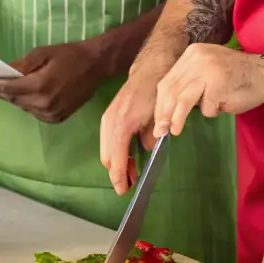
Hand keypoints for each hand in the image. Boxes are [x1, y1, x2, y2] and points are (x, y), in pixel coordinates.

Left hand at [0, 41, 101, 124]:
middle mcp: (44, 103)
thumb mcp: (43, 53)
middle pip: (14, 100)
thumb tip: (7, 71)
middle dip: (2, 92)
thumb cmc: (69, 55)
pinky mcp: (58, 118)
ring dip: (16, 98)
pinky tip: (30, 95)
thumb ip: (23, 64)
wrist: (95, 65)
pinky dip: (30, 104)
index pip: (9, 89)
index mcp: (39, 85)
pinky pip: (36, 112)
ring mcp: (52, 113)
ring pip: (25, 107)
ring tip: (11, 87)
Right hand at [100, 70, 161, 195]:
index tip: (123, 190)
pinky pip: (107, 142)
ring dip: (116, 163)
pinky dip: (115, 153)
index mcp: (121, 124)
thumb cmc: (155, 95)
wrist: (149, 72)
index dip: (119, 176)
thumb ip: (150, 137)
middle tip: (132, 183)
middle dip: (117, 172)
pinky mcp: (108, 117)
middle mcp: (109, 122)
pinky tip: (126, 157)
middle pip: (107, 157)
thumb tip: (145, 150)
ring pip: (106, 150)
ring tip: (131, 173)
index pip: (116, 157)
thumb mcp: (157, 118)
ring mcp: (107, 119)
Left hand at [153, 44, 263, 137]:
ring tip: (174, 131)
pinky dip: (211, 112)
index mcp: (191, 54)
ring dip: (178, 118)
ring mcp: (207, 68)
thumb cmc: (235, 78)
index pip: (167, 81)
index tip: (157, 121)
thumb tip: (166, 110)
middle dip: (163, 113)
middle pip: (171, 90)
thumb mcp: (206, 72)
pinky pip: (206, 107)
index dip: (160, 103)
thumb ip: (188, 83)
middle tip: (160, 131)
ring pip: (183, 99)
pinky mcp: (218, 82)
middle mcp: (196, 57)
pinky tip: (222, 106)